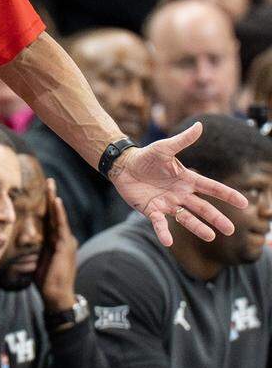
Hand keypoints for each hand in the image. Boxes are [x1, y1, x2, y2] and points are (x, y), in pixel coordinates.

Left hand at [36, 178, 77, 311]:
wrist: (57, 296)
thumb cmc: (46, 280)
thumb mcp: (39, 259)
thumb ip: (36, 247)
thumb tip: (25, 238)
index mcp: (57, 241)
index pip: (51, 219)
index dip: (47, 205)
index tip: (44, 190)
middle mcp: (63, 238)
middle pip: (56, 214)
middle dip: (52, 197)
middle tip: (49, 180)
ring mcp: (66, 241)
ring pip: (58, 217)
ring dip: (54, 200)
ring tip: (51, 185)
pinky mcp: (65, 246)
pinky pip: (61, 226)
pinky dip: (59, 213)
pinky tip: (56, 202)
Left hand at [109, 122, 248, 245]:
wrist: (124, 166)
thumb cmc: (146, 156)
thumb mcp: (164, 147)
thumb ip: (182, 140)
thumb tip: (200, 125)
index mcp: (187, 179)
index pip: (211, 188)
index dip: (227, 195)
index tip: (244, 203)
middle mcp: (180, 194)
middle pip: (202, 207)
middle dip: (216, 218)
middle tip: (230, 230)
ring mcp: (167, 203)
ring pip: (186, 218)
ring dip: (197, 227)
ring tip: (210, 236)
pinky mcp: (151, 210)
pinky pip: (159, 223)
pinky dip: (163, 232)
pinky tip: (169, 243)